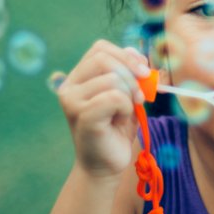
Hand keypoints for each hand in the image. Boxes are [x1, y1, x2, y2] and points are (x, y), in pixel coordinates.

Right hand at [56, 40, 151, 177]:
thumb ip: (131, 73)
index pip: (100, 48)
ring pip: (113, 79)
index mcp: (78, 77)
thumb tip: (137, 53)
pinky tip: (120, 121)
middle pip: (104, 59)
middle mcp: (69, 87)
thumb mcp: (128, 95)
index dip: (125, 55)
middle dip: (131, 73)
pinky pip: (114, 97)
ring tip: (125, 113)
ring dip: (129, 96)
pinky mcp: (82, 115)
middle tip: (141, 95)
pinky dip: (126, 108)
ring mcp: (72, 101)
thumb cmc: (116, 129)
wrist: (106, 165)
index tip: (144, 71)